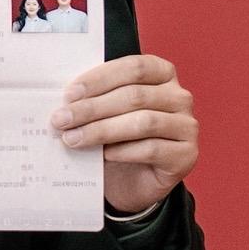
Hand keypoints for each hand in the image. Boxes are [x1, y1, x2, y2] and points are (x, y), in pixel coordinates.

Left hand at [49, 54, 197, 216]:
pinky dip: (122, 151)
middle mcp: (179, 97)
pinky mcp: (186, 155)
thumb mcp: (106, 113)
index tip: (69, 94)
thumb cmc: (118, 139)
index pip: (134, 68)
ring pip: (143, 122)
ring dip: (102, 130)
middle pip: (135, 96)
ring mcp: (187, 126)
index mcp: (162, 74)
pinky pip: (152, 149)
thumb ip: (94, 99)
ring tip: (73, 138)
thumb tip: (65, 99)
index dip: (100, 79)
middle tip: (61, 120)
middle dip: (92, 108)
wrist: (134, 181)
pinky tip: (102, 155)